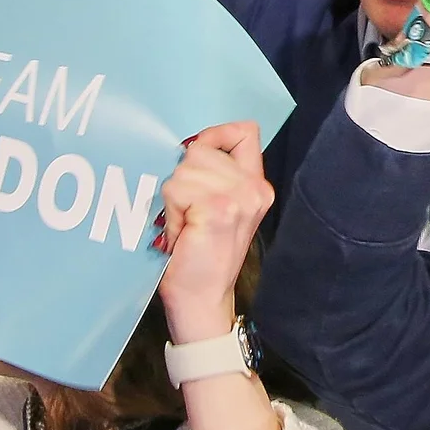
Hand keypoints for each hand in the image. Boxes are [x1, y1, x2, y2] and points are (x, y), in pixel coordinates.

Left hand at [154, 122, 272, 342]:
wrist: (202, 298)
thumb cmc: (202, 255)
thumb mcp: (220, 207)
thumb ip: (217, 175)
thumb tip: (189, 145)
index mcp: (258, 185)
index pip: (244, 132)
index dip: (214, 136)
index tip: (197, 157)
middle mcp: (255, 188)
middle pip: (200, 149)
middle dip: (182, 179)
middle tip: (189, 215)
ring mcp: (239, 197)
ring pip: (184, 169)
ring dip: (174, 199)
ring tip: (185, 226)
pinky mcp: (218, 209)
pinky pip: (177, 189)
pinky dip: (171, 213)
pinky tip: (181, 234)